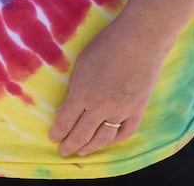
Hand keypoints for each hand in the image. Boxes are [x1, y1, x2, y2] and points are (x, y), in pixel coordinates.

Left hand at [48, 14, 167, 157]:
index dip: (58, 132)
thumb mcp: (81, 64)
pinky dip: (115, 140)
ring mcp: (121, 111)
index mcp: (82, 93)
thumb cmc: (106, 45)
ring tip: (82, 152)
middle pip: (82, 134)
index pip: (66, 121)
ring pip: (103, 138)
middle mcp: (100, 107)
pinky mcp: (138, 110)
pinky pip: (125, 133)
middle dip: (70, 145)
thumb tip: (68, 107)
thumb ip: (75, 88)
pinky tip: (107, 142)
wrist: (140, 41)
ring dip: (90, 147)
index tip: (53, 138)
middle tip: (63, 151)